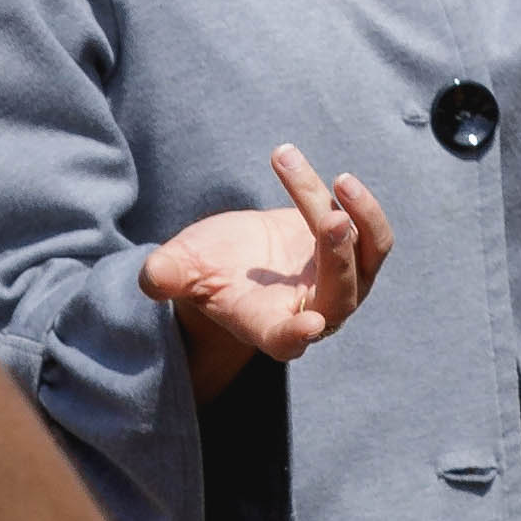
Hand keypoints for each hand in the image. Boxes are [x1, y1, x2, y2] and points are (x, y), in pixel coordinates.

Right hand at [141, 146, 394, 401]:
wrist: (237, 258)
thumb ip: (167, 275)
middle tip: (330, 218)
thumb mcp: (181, 269)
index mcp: (268, 328)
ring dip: (360, 219)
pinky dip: (359, 205)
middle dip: (336, 258)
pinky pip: (369, 231)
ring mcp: (342, 286)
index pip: (287, 340)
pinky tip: (337, 179)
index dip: (297, 333)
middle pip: (339, 294)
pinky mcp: (355, 255)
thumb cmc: (205, 269)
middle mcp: (314, 314)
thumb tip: (151, 279)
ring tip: (338, 182)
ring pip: (364, 256)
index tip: (309, 326)